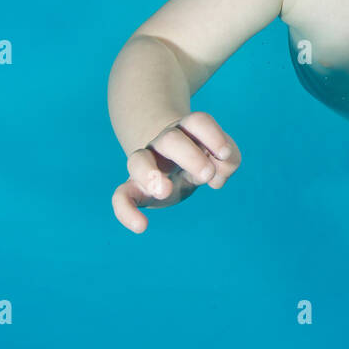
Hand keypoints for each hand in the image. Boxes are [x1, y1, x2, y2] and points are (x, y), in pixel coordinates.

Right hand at [111, 111, 240, 232]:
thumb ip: (228, 161)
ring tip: (165, 191)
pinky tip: (141, 226)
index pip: (197, 122)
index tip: (224, 154)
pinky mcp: (134, 188)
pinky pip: (120, 196)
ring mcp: (146, 164)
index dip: (213, 135)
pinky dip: (125, 211)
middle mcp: (163, 143)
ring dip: (150, 174)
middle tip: (206, 174)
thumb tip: (217, 174)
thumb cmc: (201, 160)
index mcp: (187, 131)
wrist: (172, 168)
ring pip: (138, 160)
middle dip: (190, 156)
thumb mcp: (219, 158)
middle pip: (170, 139)